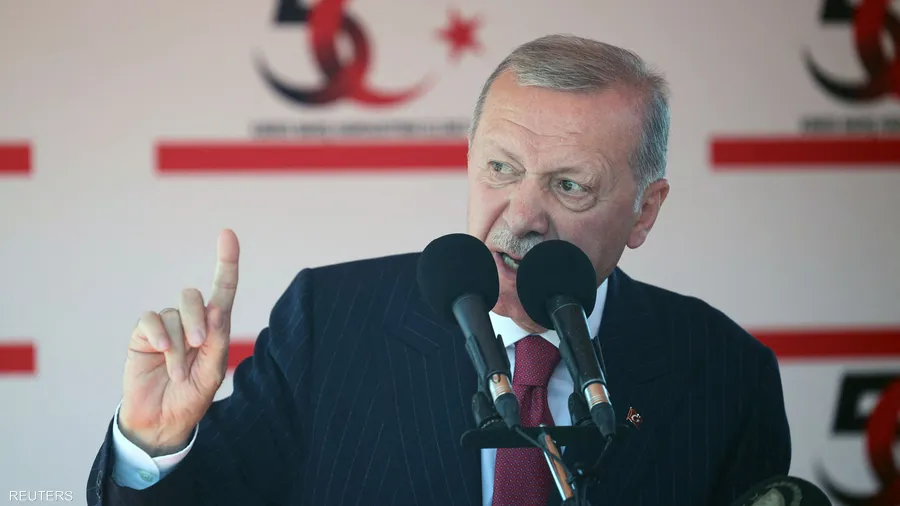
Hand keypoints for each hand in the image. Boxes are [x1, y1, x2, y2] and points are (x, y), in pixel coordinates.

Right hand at [118, 229, 239, 455]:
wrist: (162, 420)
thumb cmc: (191, 396)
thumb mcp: (212, 372)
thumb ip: (218, 340)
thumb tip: (218, 308)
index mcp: (214, 327)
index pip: (222, 289)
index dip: (226, 261)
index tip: (227, 234)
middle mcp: (190, 321)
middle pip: (195, 297)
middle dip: (199, 320)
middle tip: (200, 345)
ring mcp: (166, 326)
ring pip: (174, 314)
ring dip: (179, 346)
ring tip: (177, 372)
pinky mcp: (143, 335)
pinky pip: (151, 320)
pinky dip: (158, 335)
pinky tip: (160, 352)